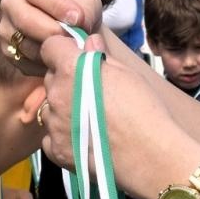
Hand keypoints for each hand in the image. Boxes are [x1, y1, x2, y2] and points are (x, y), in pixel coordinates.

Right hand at [0, 0, 105, 75]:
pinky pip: (24, 61)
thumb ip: (86, 9)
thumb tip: (77, 23)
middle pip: (24, 18)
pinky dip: (44, 63)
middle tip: (73, 39)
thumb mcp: (88, 2)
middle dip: (52, 31)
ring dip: (50, 49)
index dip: (56, 4)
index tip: (77, 19)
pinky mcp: (7, 51)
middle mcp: (11, 1)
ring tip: (69, 48)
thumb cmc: (79, 11)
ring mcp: (5, 27)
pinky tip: (58, 57)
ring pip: (24, 43)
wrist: (72, 33)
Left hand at [37, 36, 195, 198]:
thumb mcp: (127, 74)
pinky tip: (86, 140)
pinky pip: (51, 136)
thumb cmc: (144, 109)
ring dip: (63, 109)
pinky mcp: (56, 150)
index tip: (75, 58)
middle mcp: (56, 94)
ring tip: (90, 120)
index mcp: (71, 69)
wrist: (150, 156)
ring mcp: (53, 124)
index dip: (62, 50)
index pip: (50, 46)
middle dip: (65, 81)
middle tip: (90, 93)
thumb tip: (88, 42)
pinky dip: (63, 136)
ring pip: (49, 108)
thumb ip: (100, 55)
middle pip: (50, 78)